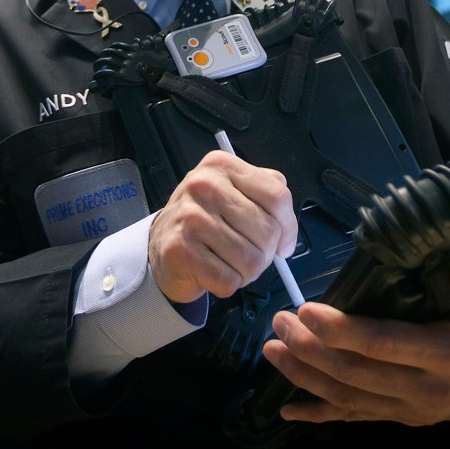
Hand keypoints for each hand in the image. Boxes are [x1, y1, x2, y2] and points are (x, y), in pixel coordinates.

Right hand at [147, 149, 297, 303]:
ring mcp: (190, 217)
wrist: (161, 245)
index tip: (282, 241)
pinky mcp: (180, 250)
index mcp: (222, 165)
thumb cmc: (204, 220)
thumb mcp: (234, 192)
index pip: (277, 197)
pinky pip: (229, 280)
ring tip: (229, 262)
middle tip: (247, 252)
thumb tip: (287, 236)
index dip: (288, 226)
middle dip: (265, 252)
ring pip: (251, 260)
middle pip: (267, 231)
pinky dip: (228, 284)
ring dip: (247, 272)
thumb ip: (266, 198)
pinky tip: (214, 272)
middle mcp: (203, 185)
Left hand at [262, 258, 449, 425]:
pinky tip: (288, 408)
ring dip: (305, 376)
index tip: (306, 311)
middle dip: (310, 348)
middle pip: (356, 373)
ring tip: (272, 350)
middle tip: (280, 321)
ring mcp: (410, 410)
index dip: (342, 331)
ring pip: (348, 397)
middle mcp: (424, 389)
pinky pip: (355, 418)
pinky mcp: (402, 418)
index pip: (384, 344)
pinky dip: (319, 414)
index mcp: (446, 354)